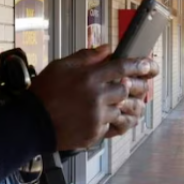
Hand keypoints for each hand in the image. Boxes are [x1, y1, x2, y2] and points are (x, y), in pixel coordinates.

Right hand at [30, 46, 157, 150]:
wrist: (32, 123)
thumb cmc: (44, 93)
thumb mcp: (62, 66)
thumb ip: (86, 57)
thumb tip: (106, 50)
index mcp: (90, 77)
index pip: (123, 68)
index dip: (140, 65)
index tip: (150, 65)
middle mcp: (97, 97)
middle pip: (127, 90)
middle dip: (136, 87)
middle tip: (140, 85)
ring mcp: (97, 117)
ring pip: (123, 110)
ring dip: (127, 107)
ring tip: (128, 105)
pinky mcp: (95, 133)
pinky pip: (112, 127)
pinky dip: (113, 122)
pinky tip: (110, 118)